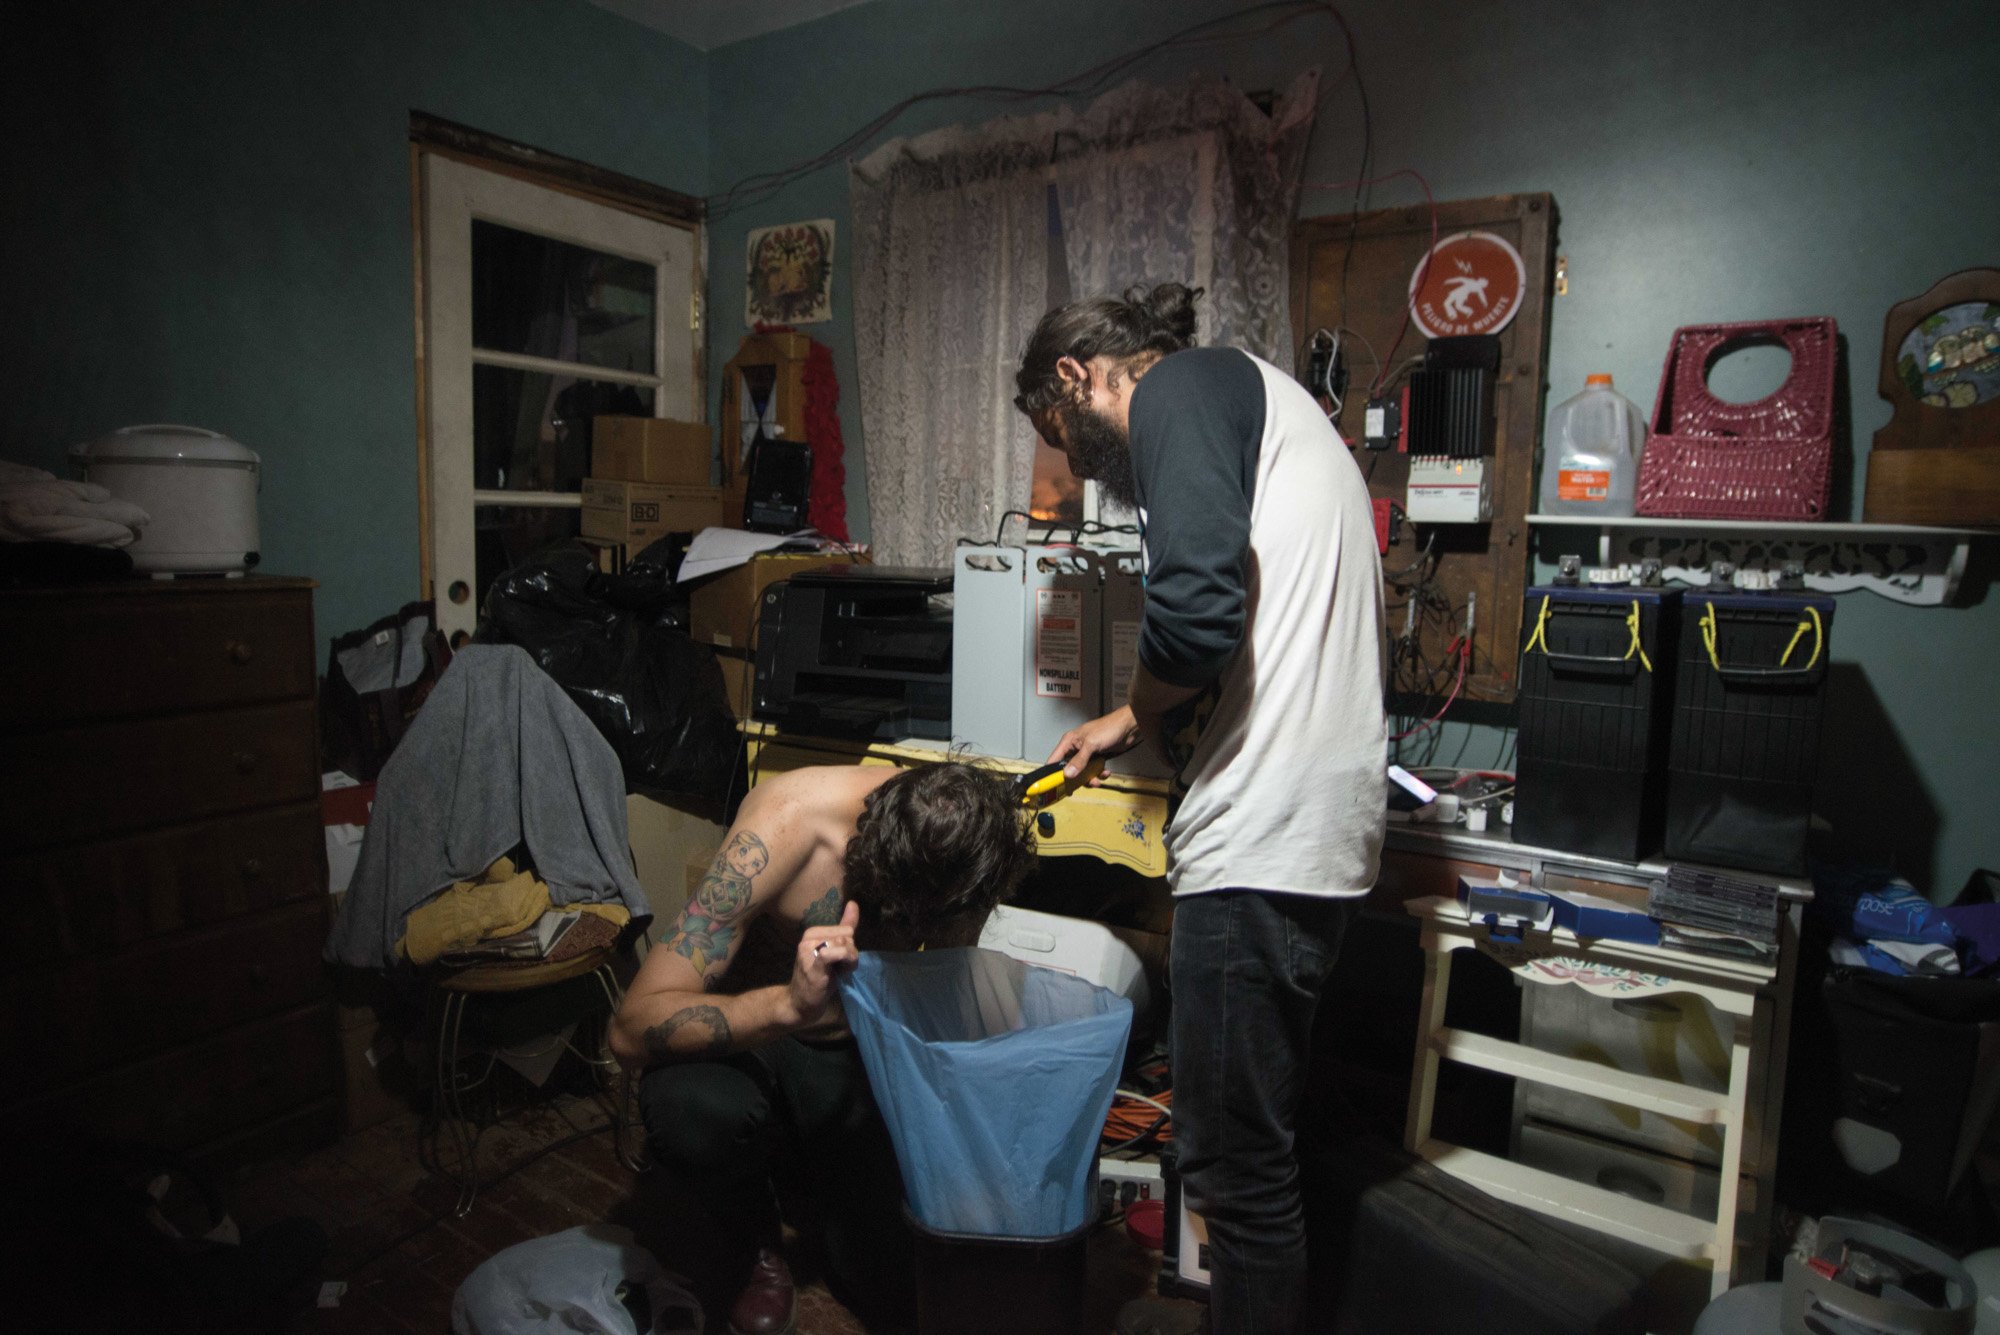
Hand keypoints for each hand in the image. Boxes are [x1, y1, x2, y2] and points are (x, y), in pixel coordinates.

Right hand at [786, 899, 858, 1028]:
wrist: (800, 1003)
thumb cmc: (819, 976)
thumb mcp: (832, 950)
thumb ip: (843, 927)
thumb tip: (853, 904)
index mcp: (812, 931)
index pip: (847, 930)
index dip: (849, 947)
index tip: (838, 961)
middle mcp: (808, 937)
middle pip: (848, 937)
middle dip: (850, 955)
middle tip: (837, 970)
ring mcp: (808, 950)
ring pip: (845, 945)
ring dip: (849, 964)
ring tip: (836, 974)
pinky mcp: (813, 964)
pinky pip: (835, 953)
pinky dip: (844, 961)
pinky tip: (838, 973)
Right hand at [1048, 706, 1141, 780]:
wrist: (1129, 728)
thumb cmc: (1109, 728)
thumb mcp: (1091, 745)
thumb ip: (1079, 761)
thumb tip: (1067, 774)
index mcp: (1069, 742)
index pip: (1054, 761)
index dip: (1052, 774)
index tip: (1055, 787)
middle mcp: (1075, 749)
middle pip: (1068, 770)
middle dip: (1076, 779)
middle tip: (1083, 784)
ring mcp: (1086, 755)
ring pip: (1081, 774)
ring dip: (1090, 779)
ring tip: (1098, 779)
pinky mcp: (1096, 759)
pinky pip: (1093, 772)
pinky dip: (1099, 774)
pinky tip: (1106, 772)